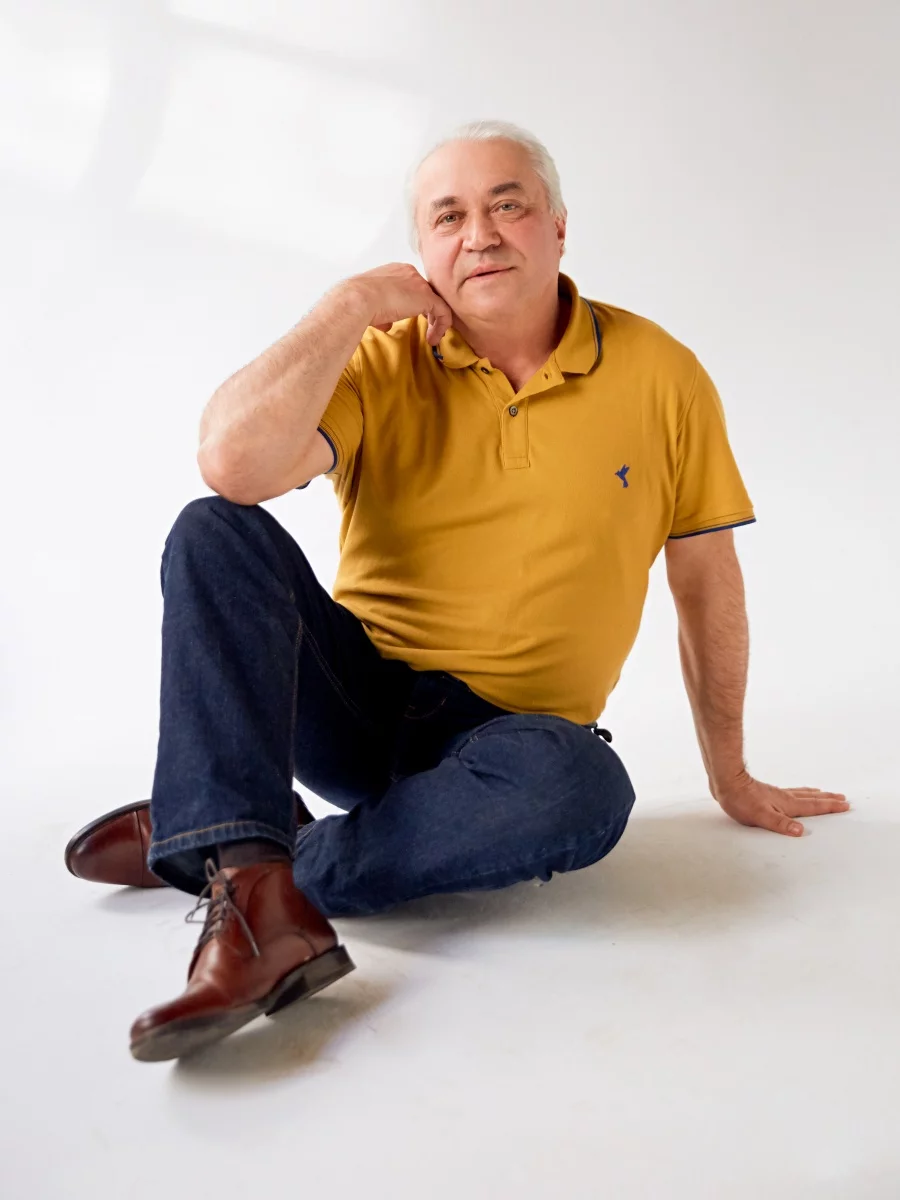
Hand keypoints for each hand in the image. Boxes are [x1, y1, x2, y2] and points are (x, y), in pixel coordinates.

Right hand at [345, 262, 452, 346]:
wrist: (358, 298)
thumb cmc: (358, 301)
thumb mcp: (372, 304)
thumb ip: (384, 312)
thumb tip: (386, 323)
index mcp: (396, 271)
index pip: (413, 286)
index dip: (416, 303)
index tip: (415, 318)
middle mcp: (409, 273)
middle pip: (427, 292)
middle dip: (429, 311)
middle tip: (429, 326)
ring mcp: (419, 284)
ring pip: (436, 302)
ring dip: (436, 321)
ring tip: (433, 337)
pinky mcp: (427, 297)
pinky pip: (443, 311)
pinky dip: (442, 326)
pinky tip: (434, 338)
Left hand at [713, 771, 849, 836]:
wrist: (726, 783)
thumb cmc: (741, 801)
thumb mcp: (761, 816)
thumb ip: (781, 824)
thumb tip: (800, 831)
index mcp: (787, 804)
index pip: (813, 806)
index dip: (830, 807)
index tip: (845, 805)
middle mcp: (784, 797)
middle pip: (811, 798)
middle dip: (827, 799)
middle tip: (842, 798)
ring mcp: (776, 794)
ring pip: (802, 793)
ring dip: (816, 794)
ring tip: (824, 792)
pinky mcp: (767, 793)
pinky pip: (791, 792)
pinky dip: (800, 792)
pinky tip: (795, 793)